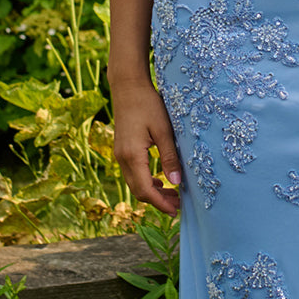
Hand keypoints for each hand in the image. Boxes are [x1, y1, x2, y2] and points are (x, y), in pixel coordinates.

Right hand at [111, 81, 181, 216]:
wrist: (128, 87)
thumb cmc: (148, 104)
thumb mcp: (164, 130)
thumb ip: (170, 157)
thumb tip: (177, 183)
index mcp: (132, 155)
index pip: (145, 190)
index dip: (160, 203)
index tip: (176, 211)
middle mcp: (122, 158)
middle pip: (138, 191)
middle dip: (157, 201)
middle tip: (178, 206)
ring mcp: (120, 155)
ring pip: (135, 183)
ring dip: (152, 192)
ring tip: (173, 195)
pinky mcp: (122, 150)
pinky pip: (133, 174)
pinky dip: (146, 181)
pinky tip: (160, 180)